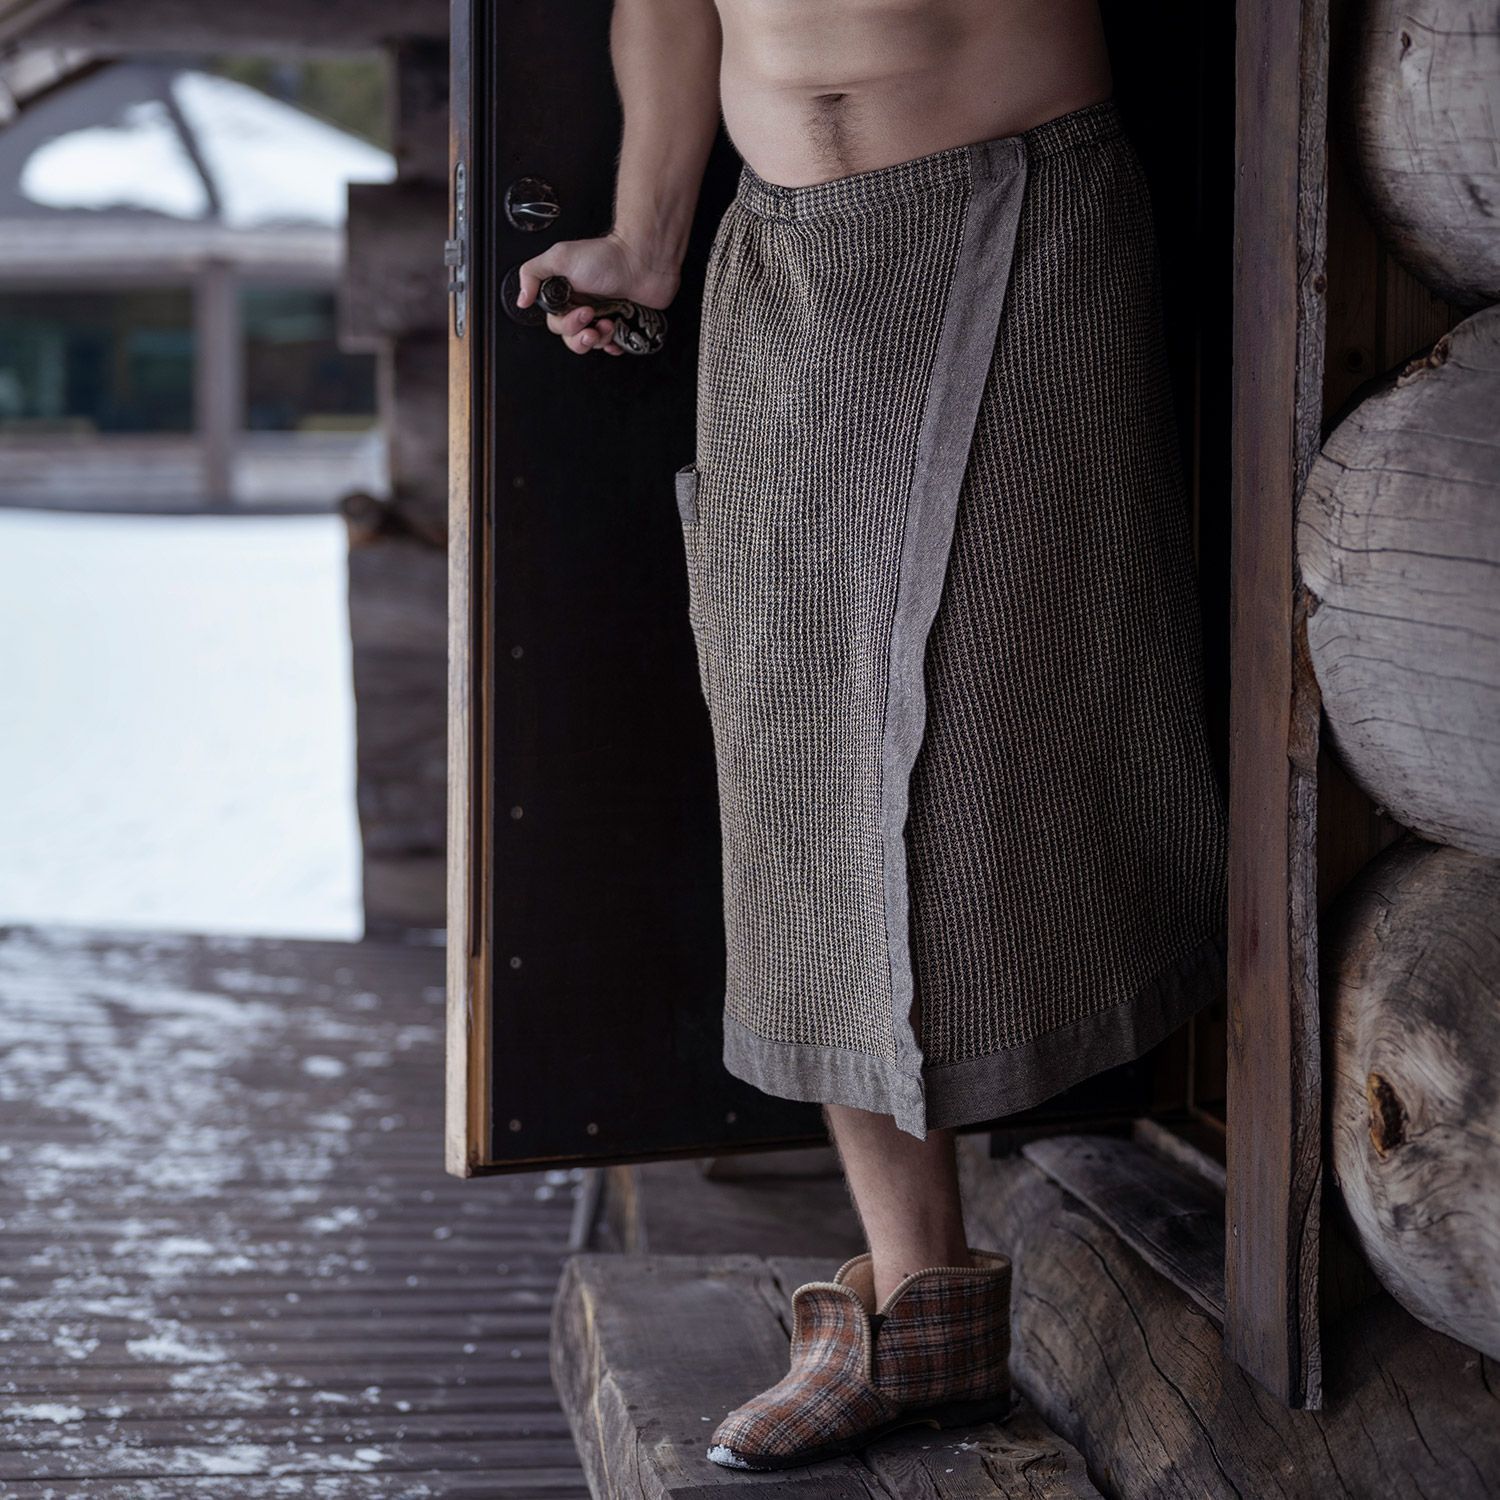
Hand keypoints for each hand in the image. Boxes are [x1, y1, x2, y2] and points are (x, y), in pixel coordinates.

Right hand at [515, 230, 680, 355]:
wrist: (643, 260)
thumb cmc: (606, 256)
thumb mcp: (560, 257)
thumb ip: (532, 273)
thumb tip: (521, 298)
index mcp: (566, 294)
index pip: (556, 323)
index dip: (566, 324)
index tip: (581, 311)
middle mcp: (583, 306)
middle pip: (571, 337)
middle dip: (581, 335)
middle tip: (593, 317)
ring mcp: (603, 315)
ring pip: (592, 344)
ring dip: (598, 340)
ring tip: (609, 324)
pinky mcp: (623, 324)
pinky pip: (613, 346)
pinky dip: (614, 346)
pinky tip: (617, 337)